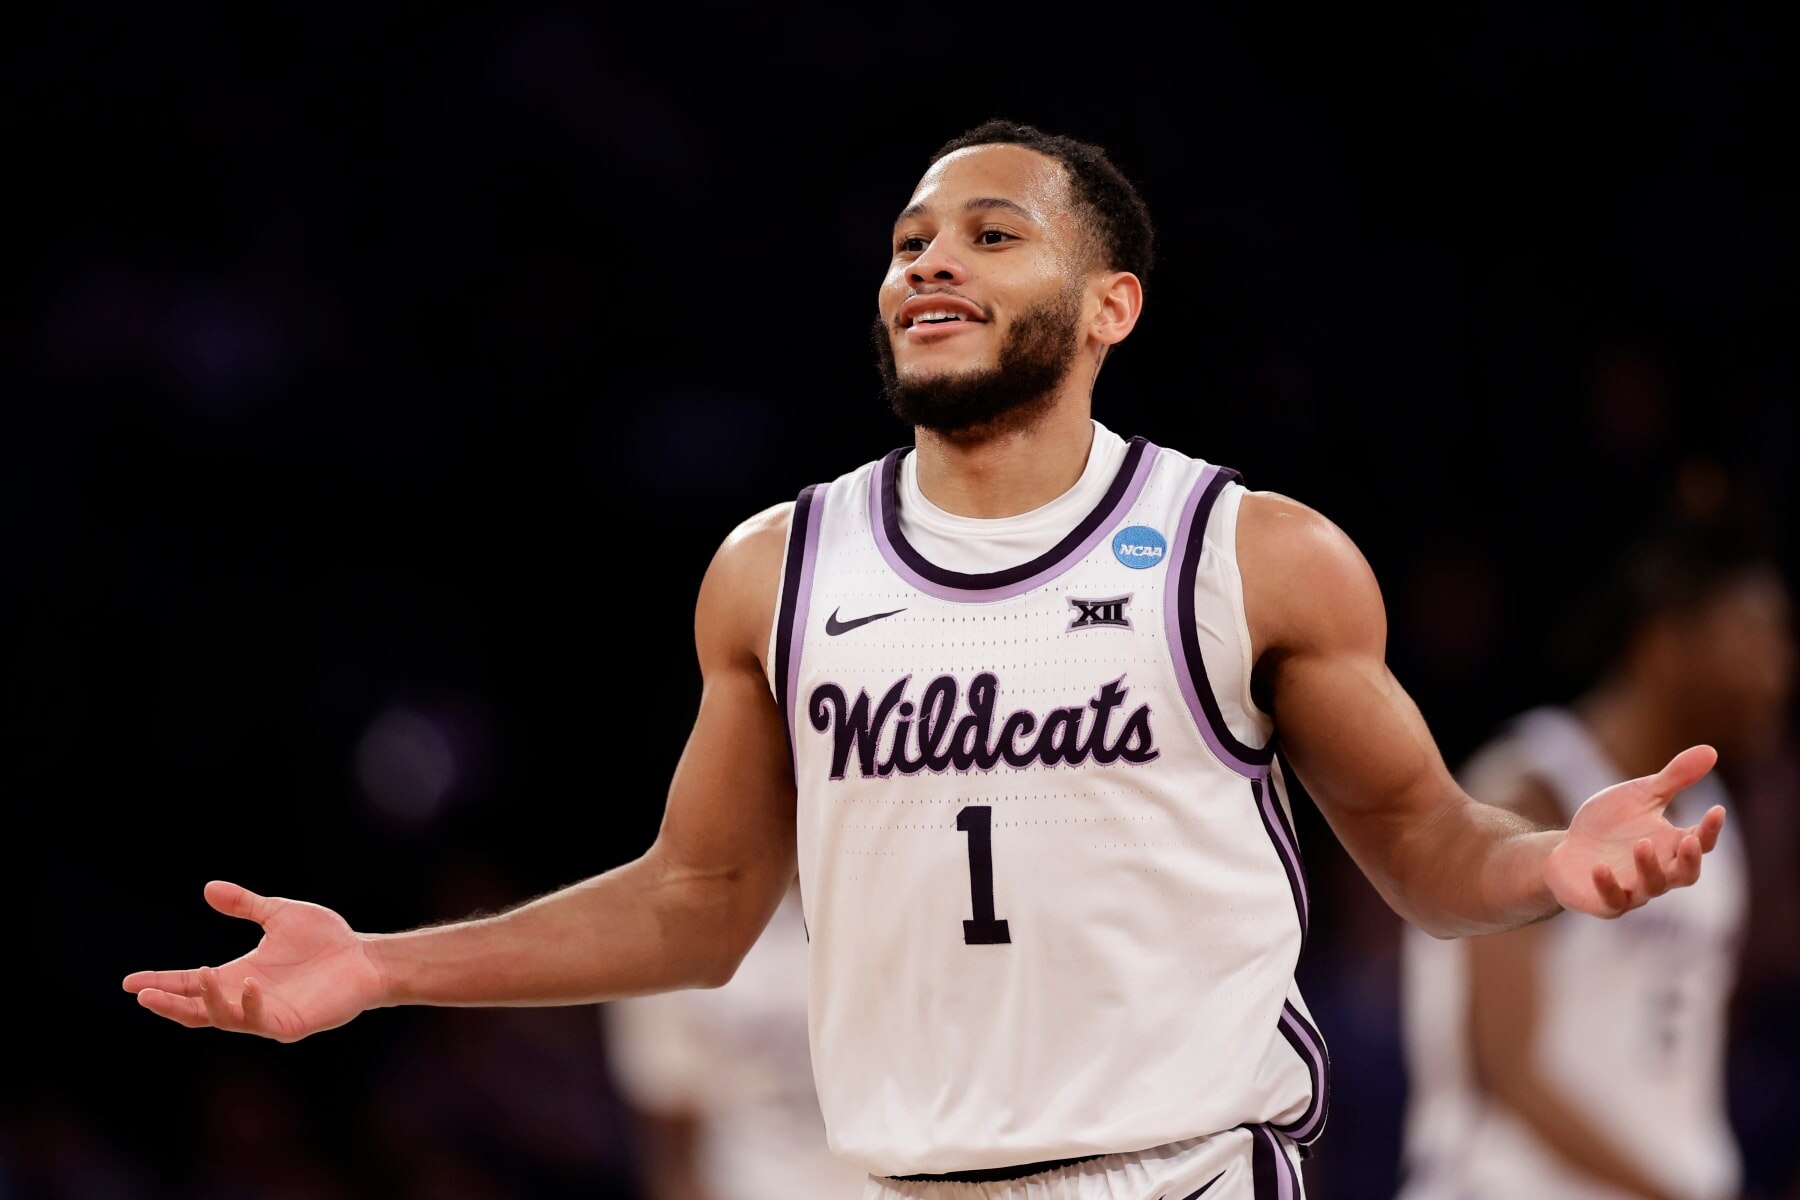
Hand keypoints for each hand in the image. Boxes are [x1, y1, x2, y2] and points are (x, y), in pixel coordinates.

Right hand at [123, 881, 386, 1041]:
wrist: (365, 957)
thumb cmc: (326, 940)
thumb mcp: (279, 915)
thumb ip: (245, 904)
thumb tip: (208, 888)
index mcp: (239, 975)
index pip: (191, 985)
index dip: (162, 982)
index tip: (129, 982)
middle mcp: (246, 997)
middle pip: (196, 1009)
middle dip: (169, 1003)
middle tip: (144, 994)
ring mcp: (266, 1014)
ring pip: (223, 1018)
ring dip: (208, 1000)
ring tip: (199, 975)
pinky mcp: (289, 1024)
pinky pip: (260, 1019)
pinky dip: (249, 1003)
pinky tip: (248, 983)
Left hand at [1545, 745, 1726, 917]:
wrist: (1567, 849)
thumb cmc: (1610, 823)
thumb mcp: (1640, 795)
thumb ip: (1674, 778)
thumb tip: (1711, 750)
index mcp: (1671, 846)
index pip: (1700, 843)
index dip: (1709, 830)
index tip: (1716, 810)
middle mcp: (1659, 872)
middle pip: (1685, 875)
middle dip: (1690, 861)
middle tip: (1689, 842)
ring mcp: (1633, 890)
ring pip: (1652, 887)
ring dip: (1649, 867)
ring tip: (1642, 844)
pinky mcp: (1604, 902)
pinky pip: (1611, 900)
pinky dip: (1607, 885)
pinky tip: (1600, 867)